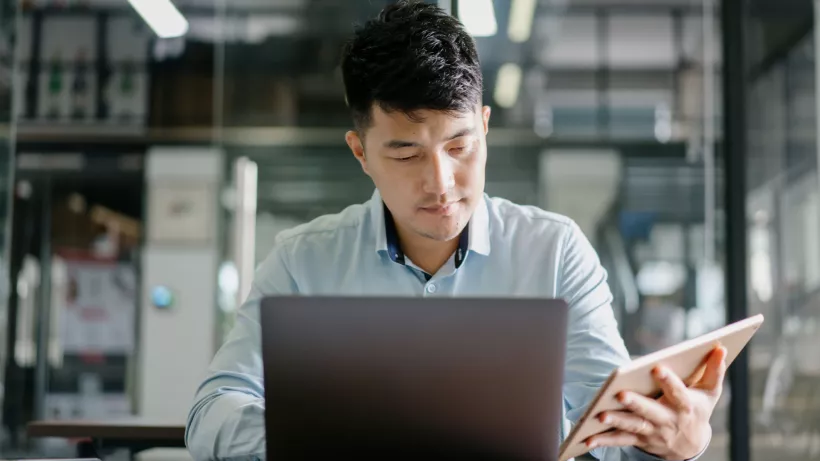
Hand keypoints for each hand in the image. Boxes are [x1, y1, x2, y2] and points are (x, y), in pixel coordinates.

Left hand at [585, 345, 727, 459]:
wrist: (690, 445)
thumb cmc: (698, 410)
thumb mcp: (710, 393)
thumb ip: (714, 371)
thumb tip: (719, 347)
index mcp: (685, 406)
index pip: (678, 393)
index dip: (669, 381)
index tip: (657, 367)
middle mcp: (668, 421)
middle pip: (651, 412)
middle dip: (636, 404)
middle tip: (621, 395)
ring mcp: (652, 432)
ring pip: (633, 426)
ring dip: (617, 422)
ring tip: (600, 415)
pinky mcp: (639, 440)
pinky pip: (620, 440)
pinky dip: (604, 440)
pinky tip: (587, 438)